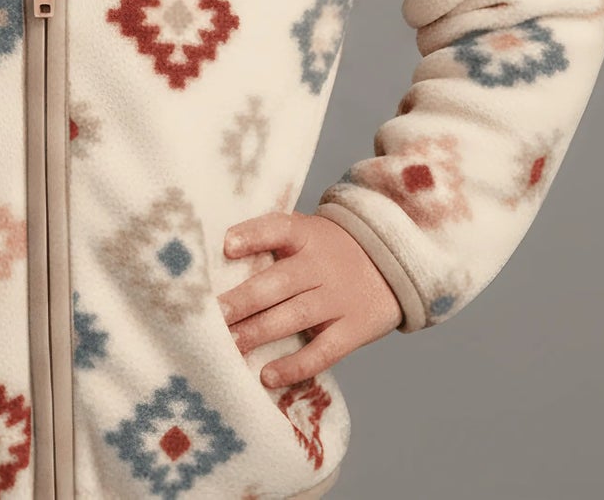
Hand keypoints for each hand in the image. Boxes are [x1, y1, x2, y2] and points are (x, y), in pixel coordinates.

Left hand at [216, 211, 403, 388]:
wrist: (392, 261)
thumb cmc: (330, 249)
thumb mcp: (307, 232)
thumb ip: (272, 239)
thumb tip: (216, 256)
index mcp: (306, 235)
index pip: (278, 228)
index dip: (253, 236)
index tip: (227, 245)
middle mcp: (321, 266)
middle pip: (278, 282)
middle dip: (242, 300)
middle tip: (211, 316)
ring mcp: (338, 298)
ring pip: (294, 317)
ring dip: (258, 333)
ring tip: (228, 346)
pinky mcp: (354, 329)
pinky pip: (323, 351)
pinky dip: (295, 366)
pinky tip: (267, 375)